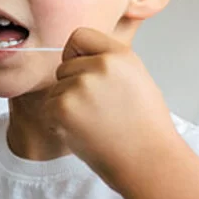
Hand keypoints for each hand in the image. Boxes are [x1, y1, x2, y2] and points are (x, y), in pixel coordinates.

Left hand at [45, 27, 180, 187]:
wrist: (149, 163)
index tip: (86, 71)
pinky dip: (59, 122)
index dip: (78, 55)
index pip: (80, 36)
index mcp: (120, 55)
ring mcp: (79, 86)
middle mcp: (100, 66)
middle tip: (100, 109)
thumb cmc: (145, 127)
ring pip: (56, 88)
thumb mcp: (136, 78)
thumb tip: (78, 54)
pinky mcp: (62, 108)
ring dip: (67, 105)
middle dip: (74, 85)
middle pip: (64, 65)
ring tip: (96, 123)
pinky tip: (84, 132)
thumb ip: (108, 61)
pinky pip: (48, 107)